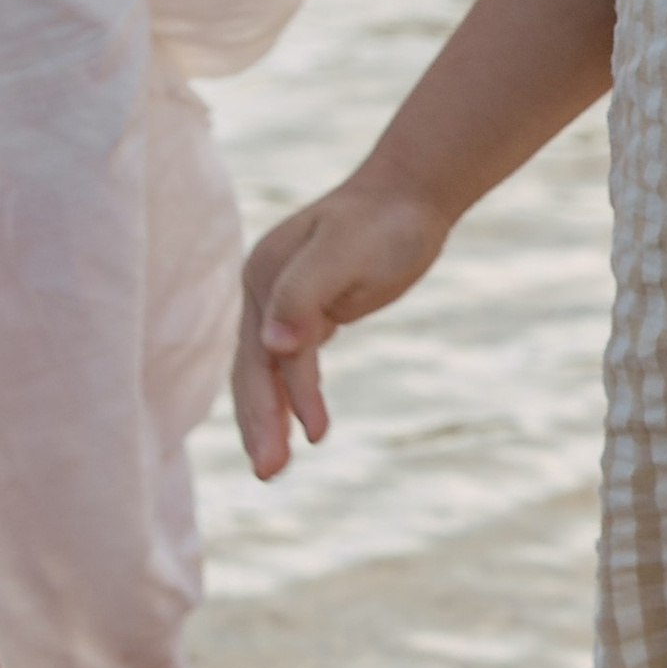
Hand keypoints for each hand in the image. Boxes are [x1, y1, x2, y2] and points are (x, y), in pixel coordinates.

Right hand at [233, 176, 452, 478]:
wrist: (411, 193)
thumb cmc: (384, 222)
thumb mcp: (346, 254)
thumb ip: (304, 295)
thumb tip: (270, 345)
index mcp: (263, 276)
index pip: (263, 352)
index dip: (279, 400)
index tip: (302, 442)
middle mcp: (263, 289)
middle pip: (255, 368)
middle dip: (260, 423)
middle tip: (268, 475)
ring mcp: (282, 300)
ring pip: (270, 371)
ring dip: (272, 418)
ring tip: (274, 468)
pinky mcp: (308, 310)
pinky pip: (292, 363)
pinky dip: (295, 395)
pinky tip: (302, 425)